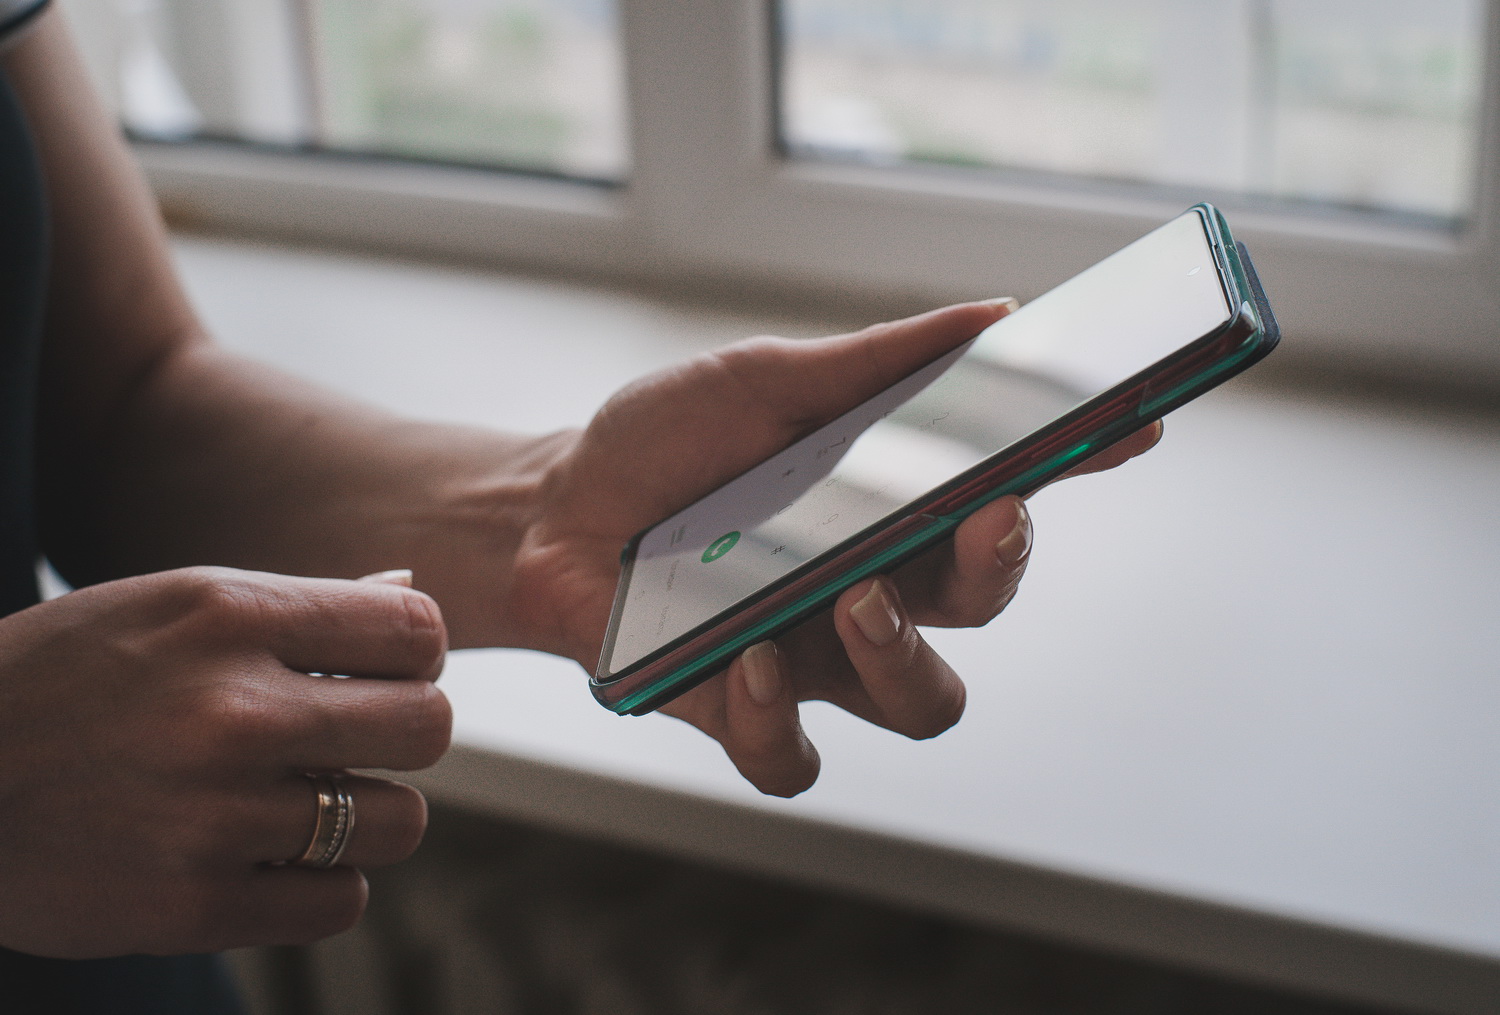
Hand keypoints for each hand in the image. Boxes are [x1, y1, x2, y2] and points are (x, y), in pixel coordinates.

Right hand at [0, 567, 449, 957]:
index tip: (381, 673)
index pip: (418, 630)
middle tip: (354, 741)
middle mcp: (230, 709)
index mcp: (228, 615)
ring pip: (400, 822)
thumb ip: (298, 605)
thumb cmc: (67, 679)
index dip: (416, 656)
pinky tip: (269, 858)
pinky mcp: (191, 905)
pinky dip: (318, 884)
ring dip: (367, 816)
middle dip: (404, 733)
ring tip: (306, 803)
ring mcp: (212, 814)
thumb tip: (407, 590)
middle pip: (431, 726)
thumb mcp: (170, 607)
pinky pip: (340, 901)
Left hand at [510, 302, 1159, 795]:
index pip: (1007, 495)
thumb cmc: (666, 443)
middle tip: (979, 517)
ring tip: (853, 595)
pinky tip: (750, 658)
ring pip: (921, 702)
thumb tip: (998, 318)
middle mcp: (873, 591)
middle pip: (981, 611)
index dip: (1080, 468)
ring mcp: (813, 660)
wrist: (552, 509)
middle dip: (999, 568)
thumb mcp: (766, 380)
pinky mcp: (739, 712)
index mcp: (893, 510)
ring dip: (904, 654)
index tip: (1131, 423)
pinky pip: (794, 758)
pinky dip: (781, 720)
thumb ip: (875, 365)